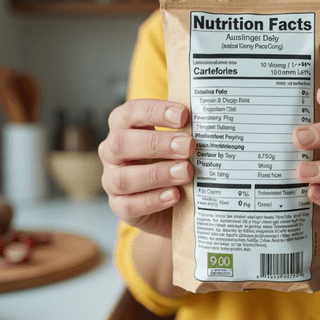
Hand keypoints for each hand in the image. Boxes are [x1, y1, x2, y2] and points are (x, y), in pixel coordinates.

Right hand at [99, 99, 194, 236]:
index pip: (132, 113)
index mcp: (123, 127)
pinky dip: (153, 199)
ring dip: (157, 174)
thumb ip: (185, 135)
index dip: (155, 112)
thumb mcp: (178, 145)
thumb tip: (208, 126)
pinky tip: (175, 195)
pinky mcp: (119, 207)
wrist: (172, 206)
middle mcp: (112, 152)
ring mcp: (111, 181)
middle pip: (122, 143)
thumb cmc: (173, 163)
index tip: (184, 115)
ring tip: (186, 172)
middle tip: (188, 146)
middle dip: (157, 143)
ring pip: (123, 177)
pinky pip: (129, 205)